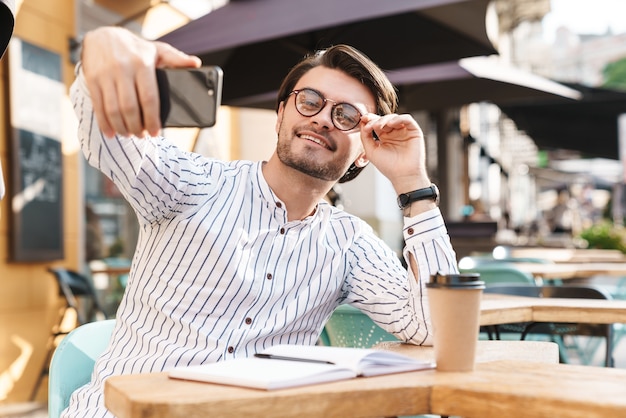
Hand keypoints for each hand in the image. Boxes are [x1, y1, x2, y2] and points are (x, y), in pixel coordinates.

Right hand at [81, 27, 200, 137]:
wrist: (102, 35)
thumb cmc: (134, 48)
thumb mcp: (156, 49)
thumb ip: (175, 58)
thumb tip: (195, 63)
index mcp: (142, 64)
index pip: (149, 98)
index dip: (152, 119)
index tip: (155, 132)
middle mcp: (123, 69)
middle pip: (130, 108)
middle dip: (137, 127)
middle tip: (142, 135)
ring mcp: (106, 75)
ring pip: (113, 110)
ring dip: (122, 127)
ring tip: (129, 134)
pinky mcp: (92, 80)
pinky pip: (98, 106)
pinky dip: (104, 123)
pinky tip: (111, 132)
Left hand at [359, 113, 429, 193]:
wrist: (403, 176)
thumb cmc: (388, 167)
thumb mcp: (371, 151)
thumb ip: (365, 137)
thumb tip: (362, 123)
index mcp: (385, 137)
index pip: (376, 124)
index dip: (369, 120)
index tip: (362, 120)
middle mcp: (394, 133)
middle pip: (384, 119)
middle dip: (375, 119)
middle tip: (370, 125)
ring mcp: (404, 132)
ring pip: (394, 117)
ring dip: (384, 119)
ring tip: (378, 126)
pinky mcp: (414, 131)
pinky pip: (407, 119)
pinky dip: (398, 119)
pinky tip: (390, 124)